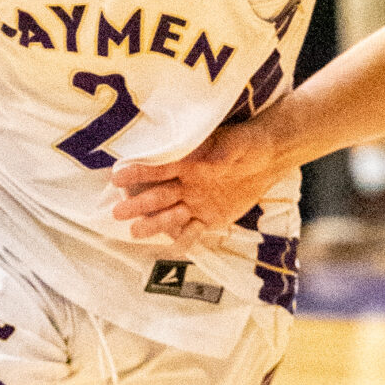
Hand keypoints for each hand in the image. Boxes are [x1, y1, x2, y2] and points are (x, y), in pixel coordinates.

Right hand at [112, 119, 285, 244]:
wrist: (266, 161)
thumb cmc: (246, 145)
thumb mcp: (236, 143)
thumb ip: (222, 152)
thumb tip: (210, 162)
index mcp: (184, 162)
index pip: (156, 168)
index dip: (137, 172)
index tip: (117, 177)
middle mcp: (183, 184)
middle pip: (155, 196)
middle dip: (137, 204)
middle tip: (118, 212)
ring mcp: (193, 203)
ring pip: (167, 216)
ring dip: (153, 223)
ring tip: (136, 231)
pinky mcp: (207, 220)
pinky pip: (190, 233)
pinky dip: (184, 239)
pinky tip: (182, 240)